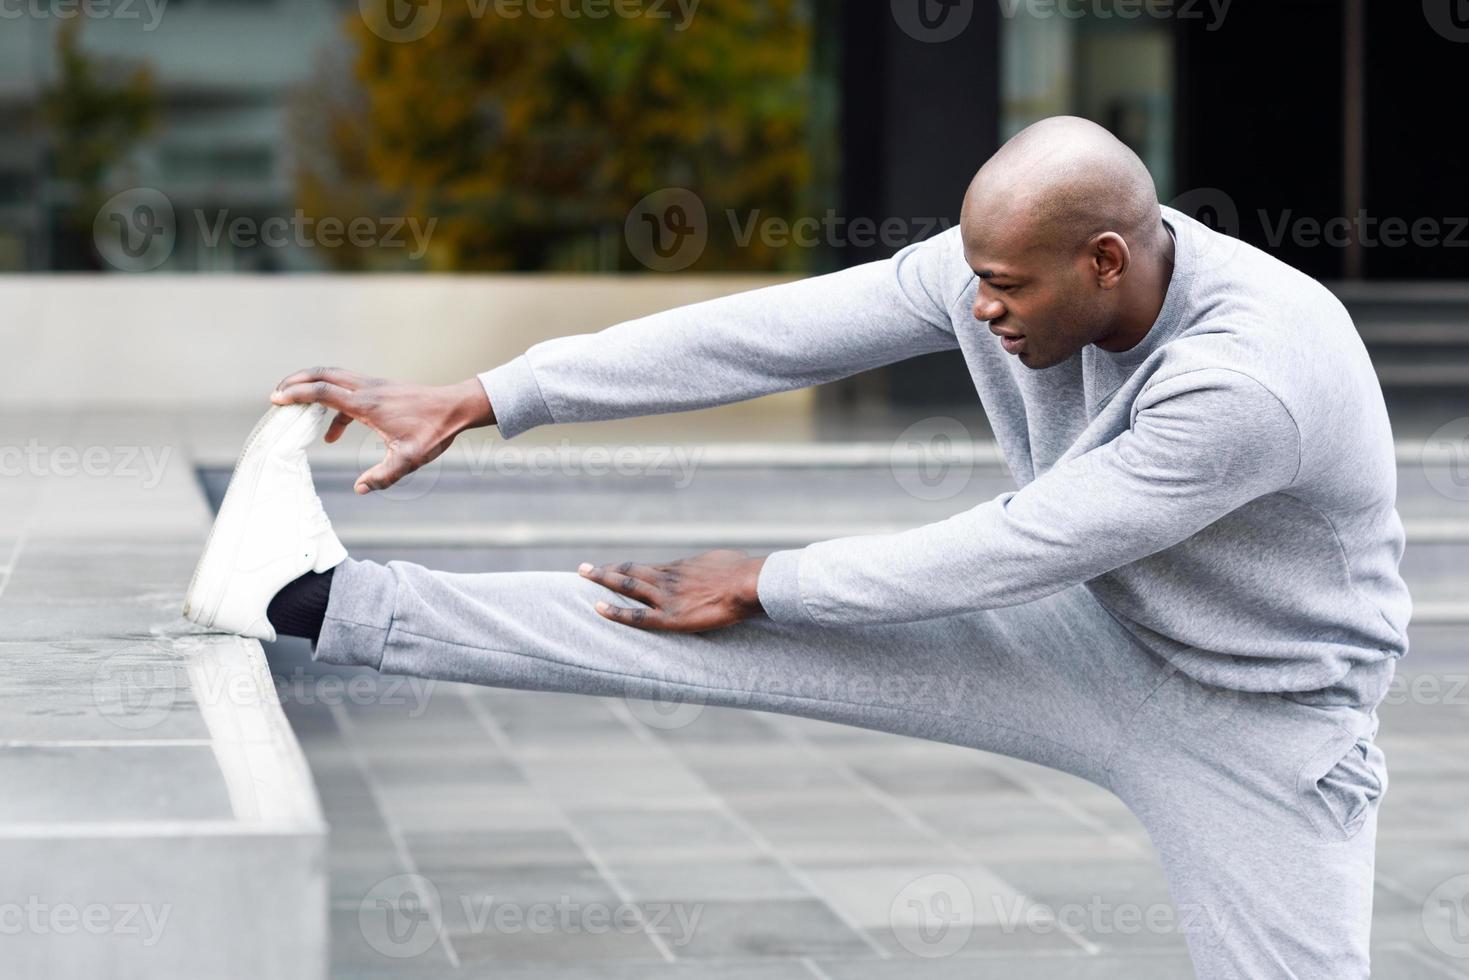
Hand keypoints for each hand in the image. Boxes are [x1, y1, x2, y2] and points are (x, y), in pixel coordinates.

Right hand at [270, 367, 493, 493]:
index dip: (297, 394)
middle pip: (322, 374)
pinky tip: (331, 435)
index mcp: (367, 404)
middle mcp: (366, 389)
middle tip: (275, 395)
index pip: (324, 392)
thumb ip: (384, 476)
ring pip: (333, 377)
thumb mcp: (409, 459)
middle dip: (295, 382)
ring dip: (311, 388)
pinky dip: (332, 406)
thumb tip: (359, 489)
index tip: (275, 399)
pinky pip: (346, 391)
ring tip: (293, 406)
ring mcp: (373, 386)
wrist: (455, 408)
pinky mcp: (379, 390)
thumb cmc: (433, 432)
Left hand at [579, 549, 766, 632]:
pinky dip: (616, 611)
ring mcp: (667, 596)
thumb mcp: (723, 560)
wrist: (748, 583)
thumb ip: (711, 565)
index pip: (646, 568)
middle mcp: (668, 578)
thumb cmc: (744, 571)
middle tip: (583, 569)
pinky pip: (637, 614)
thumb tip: (715, 565)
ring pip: (627, 586)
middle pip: (630, 572)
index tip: (612, 569)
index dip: (627, 569)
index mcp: (681, 567)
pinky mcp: (671, 617)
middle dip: (605, 572)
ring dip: (603, 581)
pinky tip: (598, 608)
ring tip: (583, 578)